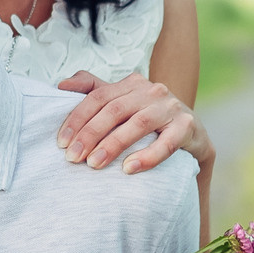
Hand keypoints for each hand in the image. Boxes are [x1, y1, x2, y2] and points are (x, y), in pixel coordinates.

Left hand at [54, 72, 214, 175]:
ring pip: (137, 124)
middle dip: (90, 134)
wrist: (193, 136)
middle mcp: (152, 91)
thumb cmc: (148, 121)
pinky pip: (166, 143)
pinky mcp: (188, 126)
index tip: (61, 142)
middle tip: (72, 158)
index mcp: (132, 83)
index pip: (98, 97)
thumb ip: (93, 90)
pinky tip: (128, 168)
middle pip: (114, 110)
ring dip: (112, 145)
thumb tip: (61, 85)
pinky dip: (147, 156)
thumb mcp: (121, 104)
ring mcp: (171, 107)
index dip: (77, 119)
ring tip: (93, 164)